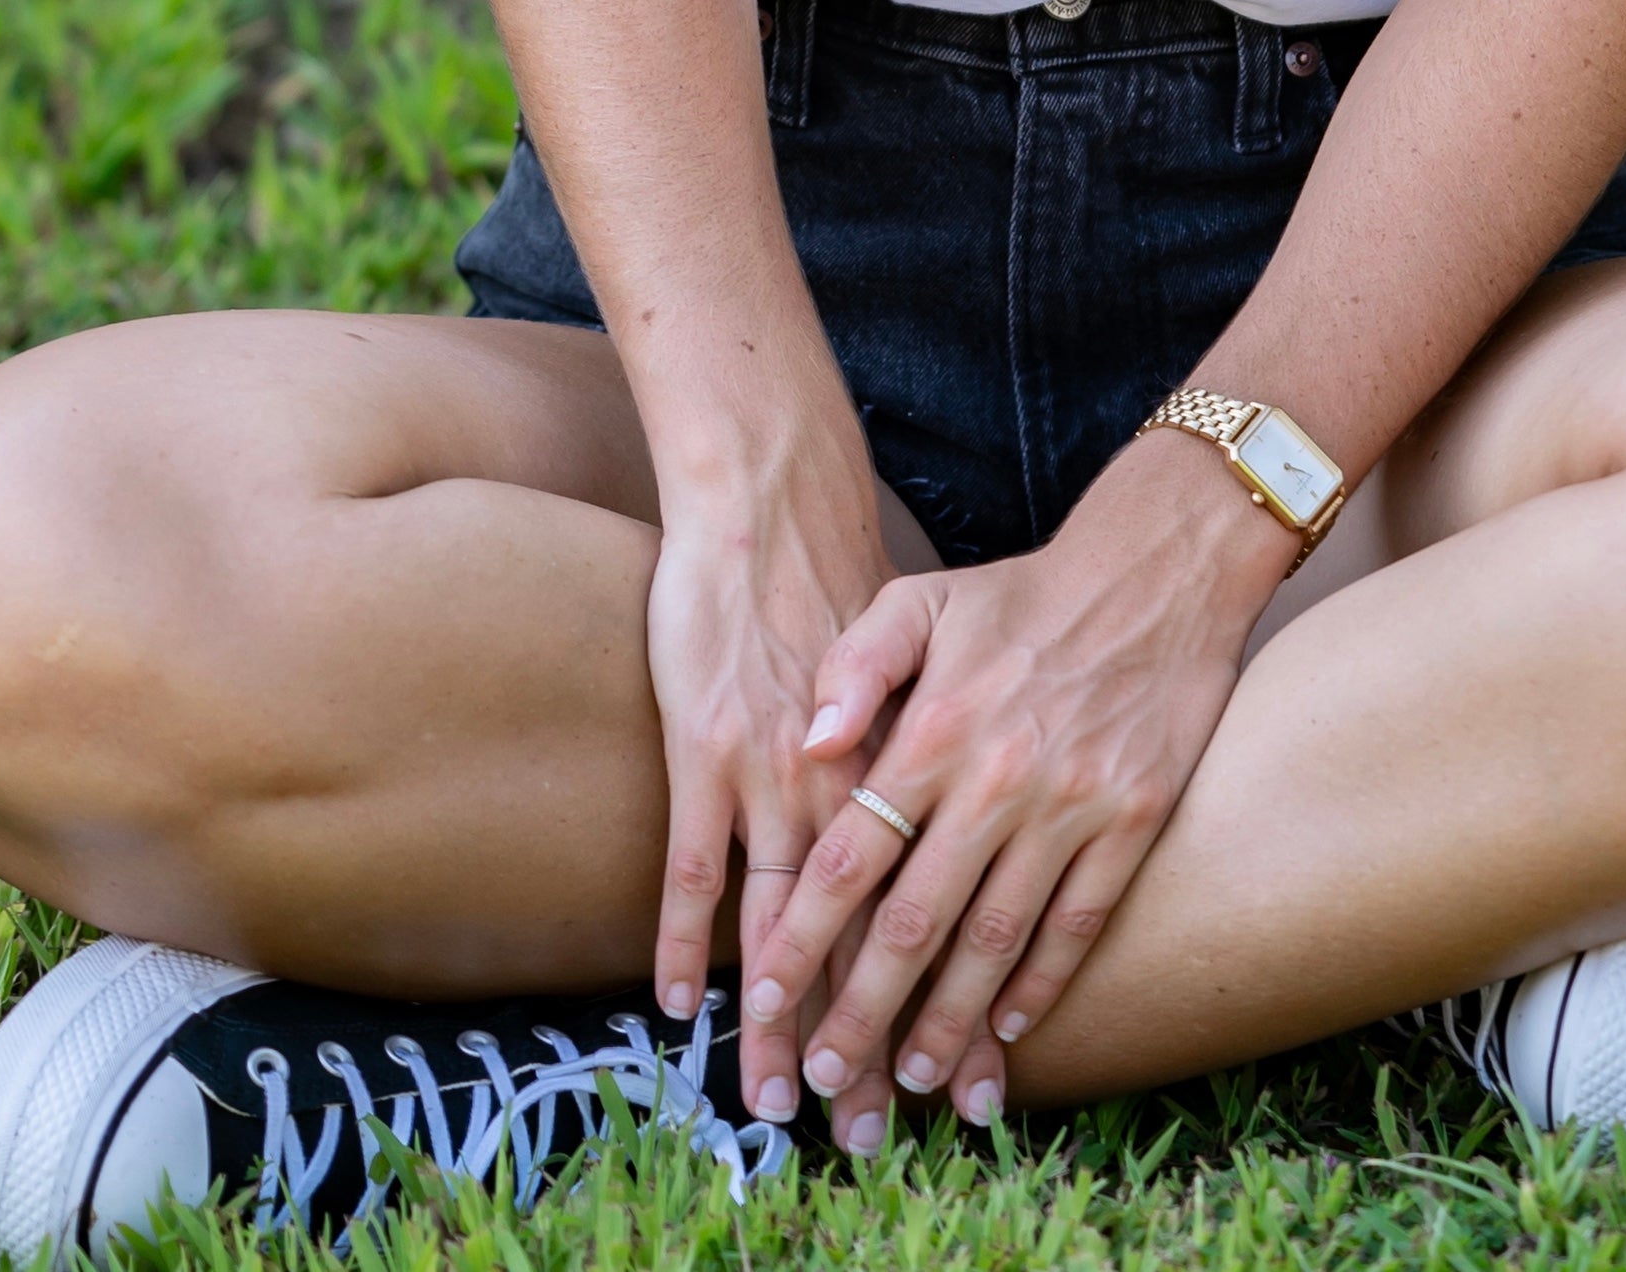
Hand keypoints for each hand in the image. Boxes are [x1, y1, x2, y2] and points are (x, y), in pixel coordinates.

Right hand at [638, 430, 899, 1048]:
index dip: (932, 996)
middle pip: (860, 937)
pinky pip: (692, 867)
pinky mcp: (705, 750)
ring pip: (780, 923)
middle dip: (861, 1037)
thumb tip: (926, 824)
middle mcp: (843, 783)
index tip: (945, 1076)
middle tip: (866, 1129)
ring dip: (778, 1018)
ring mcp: (769, 770)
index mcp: (900, 764)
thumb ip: (911, 744)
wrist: (773, 497)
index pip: (922, 909)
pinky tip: (680, 1005)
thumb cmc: (836, 578)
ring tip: (778, 1100)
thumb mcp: (910, 664)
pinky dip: (683, 938)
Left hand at [745, 440, 1293, 1134]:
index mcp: (935, 728)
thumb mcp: (924, 598)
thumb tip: (808, 744)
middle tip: (822, 1081)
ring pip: (994, 944)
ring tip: (909, 1083)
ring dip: (947, 1023)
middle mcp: (997, 779)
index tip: (762, 1001)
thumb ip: (855, 665)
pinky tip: (1009, 1031)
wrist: (1160, 570)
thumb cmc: (1025, 594)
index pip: (850, 855)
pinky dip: (1041, 987)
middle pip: (915, 923)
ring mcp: (1070, 807)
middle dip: (860, 1013)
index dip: (802, 937)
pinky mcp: (1132, 822)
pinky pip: (1078, 925)